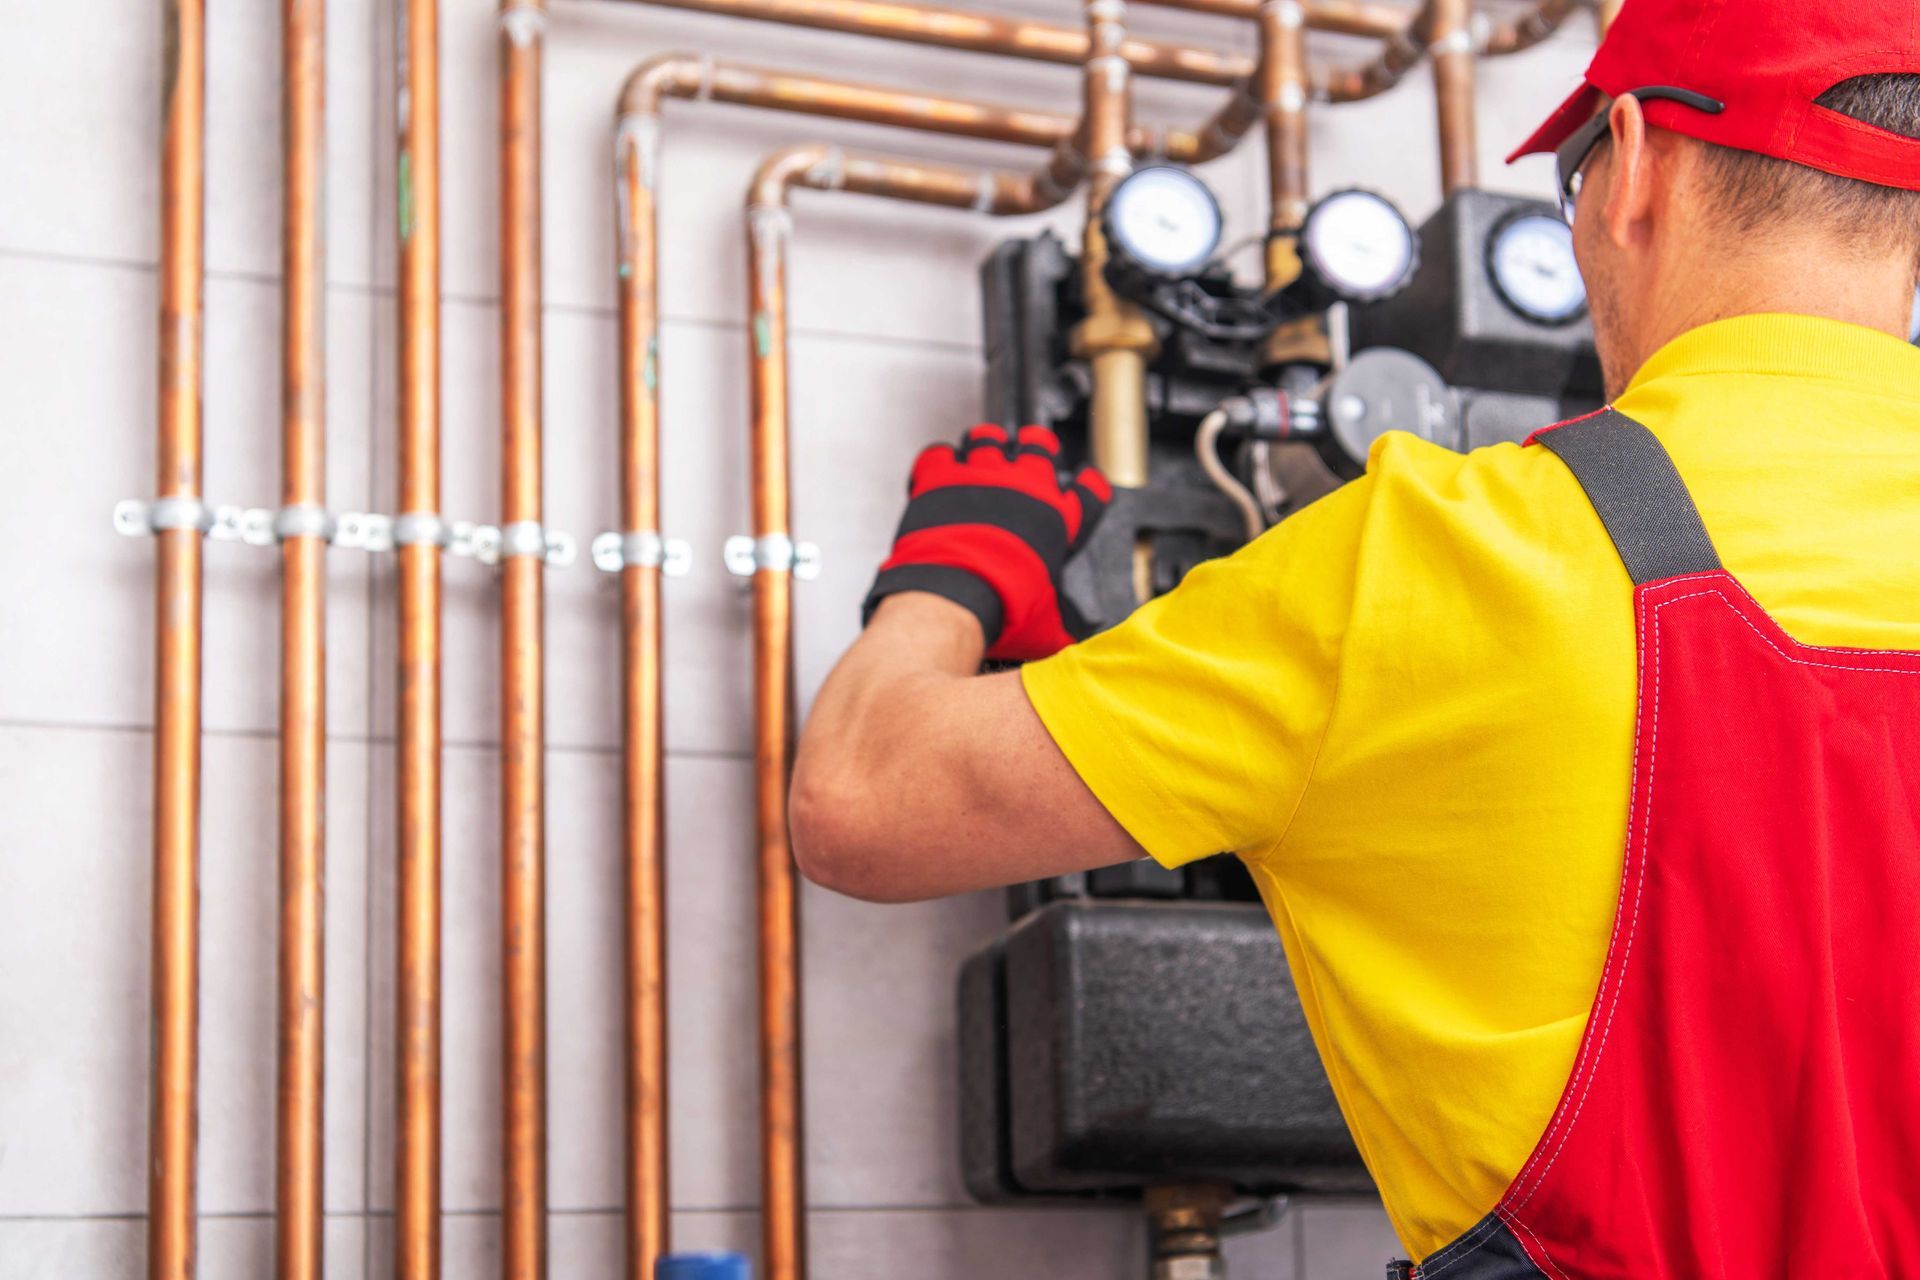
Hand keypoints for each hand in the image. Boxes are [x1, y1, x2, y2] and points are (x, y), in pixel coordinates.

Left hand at [862, 424, 1110, 661]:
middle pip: (1039, 444)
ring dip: (986, 447)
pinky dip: (938, 461)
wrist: (952, 597)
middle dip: (1035, 450)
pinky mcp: (940, 475)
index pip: (1090, 490)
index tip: (1086, 487)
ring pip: (989, 437)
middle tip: (1027, 461)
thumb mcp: (1048, 626)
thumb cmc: (1003, 610)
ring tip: (982, 458)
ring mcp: (981, 475)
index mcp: (1055, 519)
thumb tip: (1078, 654)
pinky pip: (940, 452)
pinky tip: (938, 474)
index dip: (1089, 488)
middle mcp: (1023, 487)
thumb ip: (1065, 627)